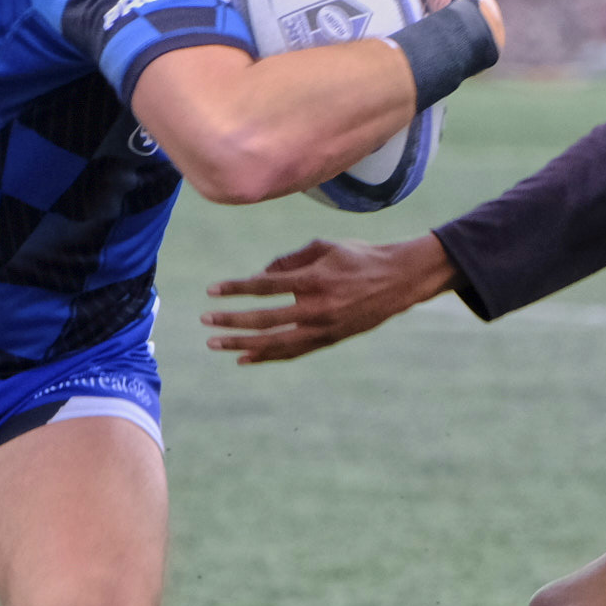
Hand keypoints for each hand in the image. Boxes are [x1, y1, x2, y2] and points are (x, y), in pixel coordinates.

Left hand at [203, 234, 457, 362]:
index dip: (236, 289)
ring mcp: (324, 327)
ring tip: (216, 344)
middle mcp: (317, 307)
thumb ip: (289, 260)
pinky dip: (268, 356)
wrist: (400, 280)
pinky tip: (245, 358)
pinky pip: (293, 352)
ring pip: (276, 342)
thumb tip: (259, 275)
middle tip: (205, 320)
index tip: (211, 291)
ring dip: (243, 344)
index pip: (264, 286)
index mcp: (314, 279)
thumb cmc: (360, 257)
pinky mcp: (331, 339)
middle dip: (231, 320)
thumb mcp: (325, 247)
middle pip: (264, 319)